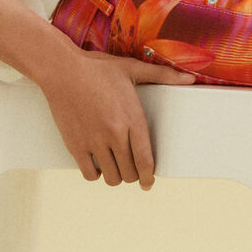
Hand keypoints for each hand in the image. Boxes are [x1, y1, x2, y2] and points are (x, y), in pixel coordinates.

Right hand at [38, 45, 195, 188]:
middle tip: (131, 168)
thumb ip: (163, 75)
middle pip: (130, 173)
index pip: (146, 160)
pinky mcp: (75, 145)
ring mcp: (94, 141)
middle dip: (133, 175)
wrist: (61, 69)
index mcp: (132, 118)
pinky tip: (97, 164)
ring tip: (115, 166)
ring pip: (112, 177)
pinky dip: (95, 174)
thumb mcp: (132, 68)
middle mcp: (115, 134)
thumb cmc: (97, 68)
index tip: (148, 182)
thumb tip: (190, 79)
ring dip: (116, 176)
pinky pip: (90, 174)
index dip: (149, 177)